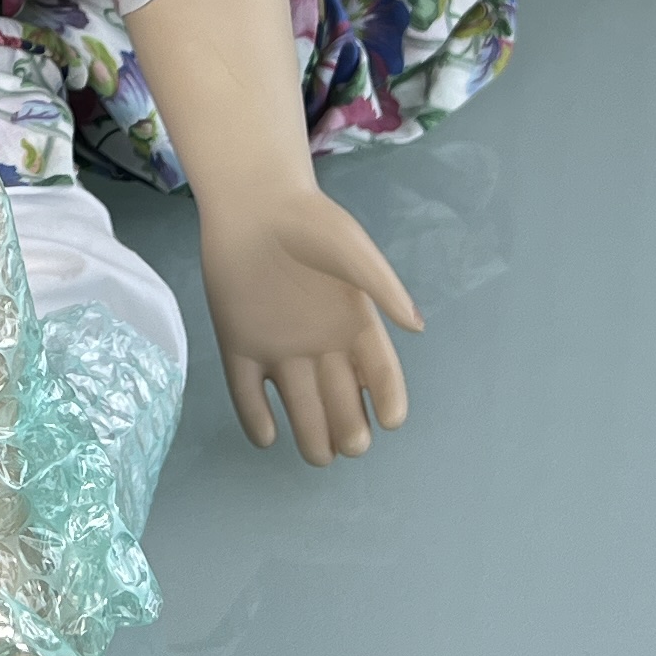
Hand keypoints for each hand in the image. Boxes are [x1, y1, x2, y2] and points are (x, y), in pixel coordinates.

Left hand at [194, 174, 421, 465]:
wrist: (250, 202)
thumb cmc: (310, 222)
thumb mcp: (352, 250)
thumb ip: (381, 287)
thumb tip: (416, 326)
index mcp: (354, 324)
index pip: (378, 373)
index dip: (388, 398)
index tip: (391, 421)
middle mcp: (321, 344)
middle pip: (341, 399)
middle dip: (349, 427)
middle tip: (351, 444)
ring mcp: (279, 347)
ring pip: (300, 403)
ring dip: (310, 432)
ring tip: (319, 453)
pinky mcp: (239, 345)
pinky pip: (247, 391)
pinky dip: (254, 417)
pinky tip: (266, 436)